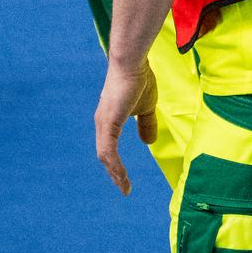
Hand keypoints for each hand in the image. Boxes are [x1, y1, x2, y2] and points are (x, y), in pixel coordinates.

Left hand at [94, 59, 156, 195]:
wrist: (133, 64)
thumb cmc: (140, 80)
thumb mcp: (147, 107)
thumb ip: (147, 124)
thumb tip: (148, 143)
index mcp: (109, 120)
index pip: (109, 148)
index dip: (117, 164)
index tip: (125, 179)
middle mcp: (102, 124)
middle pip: (104, 156)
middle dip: (114, 173)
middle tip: (125, 188)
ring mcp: (103, 124)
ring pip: (105, 156)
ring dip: (115, 173)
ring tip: (124, 187)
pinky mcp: (108, 123)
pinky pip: (108, 150)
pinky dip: (115, 165)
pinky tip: (122, 175)